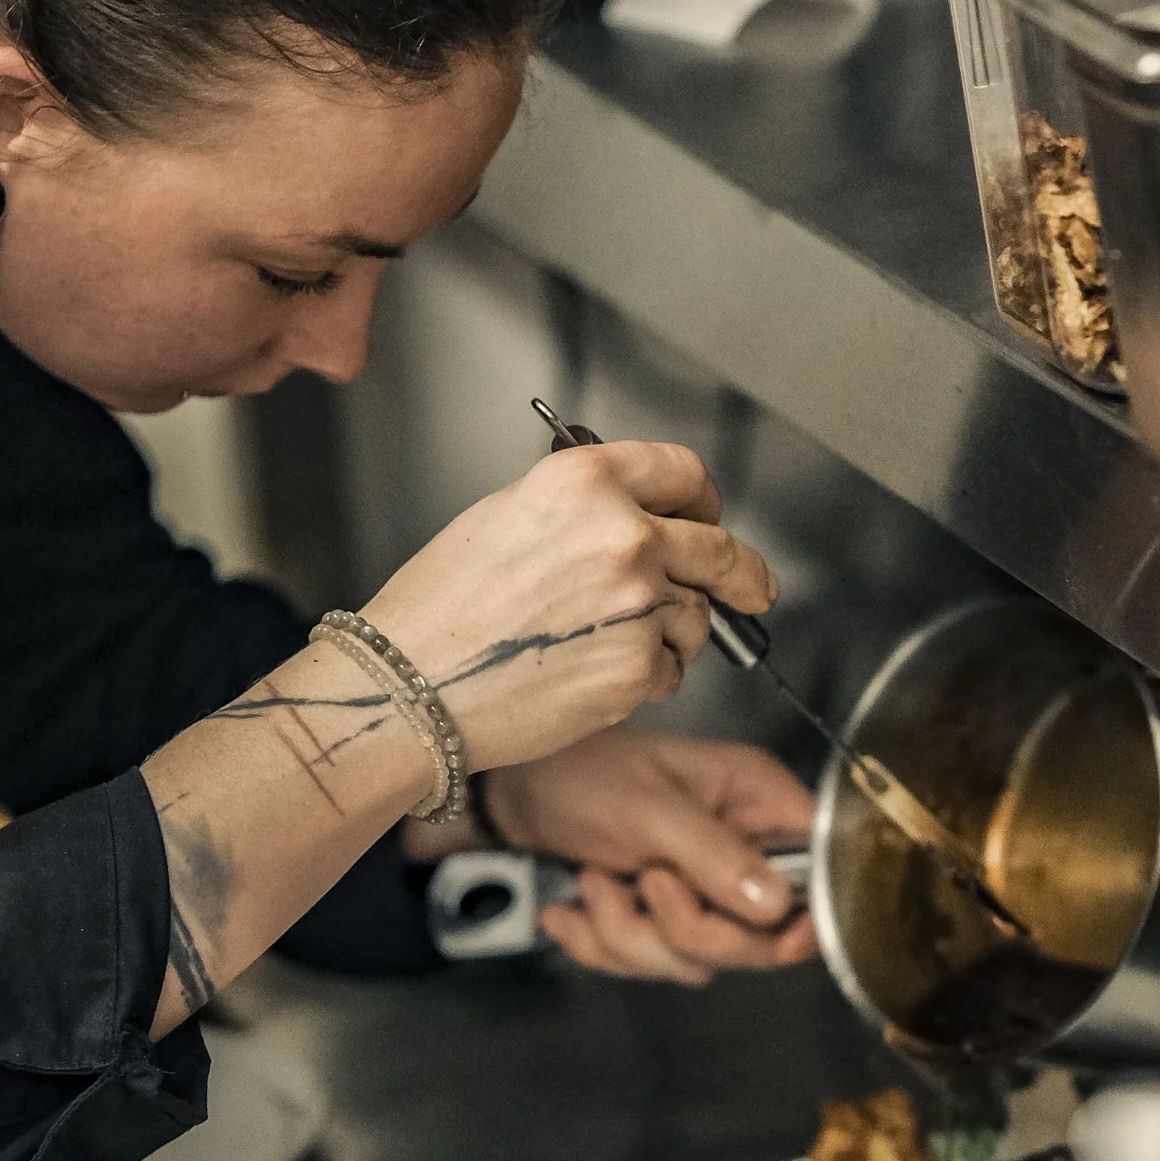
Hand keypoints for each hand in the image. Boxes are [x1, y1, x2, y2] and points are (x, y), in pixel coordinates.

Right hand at [361, 443, 774, 771]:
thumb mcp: (507, 516)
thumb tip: (640, 517)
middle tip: (751, 588)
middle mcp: (623, 534)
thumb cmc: (439, 610)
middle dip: (741, 573)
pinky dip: (644, 677)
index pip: (685, 472)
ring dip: (669, 632)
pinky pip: (671, 669)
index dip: (703, 498)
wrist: (409, 688)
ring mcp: (638, 603)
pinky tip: (586, 674)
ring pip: (696, 616)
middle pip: (720, 548)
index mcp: (586, 482)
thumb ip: (585, 508)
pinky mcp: (639, 667)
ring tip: (596, 644)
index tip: (708, 516)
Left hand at [486, 731, 818, 987]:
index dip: (809, 913)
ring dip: (631, 934)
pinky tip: (574, 909)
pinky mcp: (667, 918)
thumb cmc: (580, 773)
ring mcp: (706, 889)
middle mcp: (745, 848)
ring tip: (595, 881)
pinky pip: (657, 963)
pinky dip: (606, 944)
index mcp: (759, 801)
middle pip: (761, 936)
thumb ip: (714, 855)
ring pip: (701, 959)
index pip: (824, 868)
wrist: (511, 793)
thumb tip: (777, 906)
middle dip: (689, 929)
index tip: (770, 932)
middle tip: (646, 883)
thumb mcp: (647, 808)